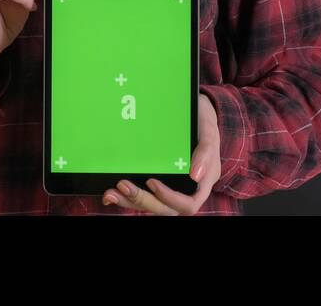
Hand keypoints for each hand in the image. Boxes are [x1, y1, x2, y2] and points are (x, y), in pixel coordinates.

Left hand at [103, 93, 221, 214]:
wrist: (195, 113)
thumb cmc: (203, 124)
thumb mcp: (209, 133)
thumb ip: (206, 153)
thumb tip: (195, 176)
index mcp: (202, 184)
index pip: (188, 204)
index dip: (170, 199)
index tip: (152, 182)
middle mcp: (185, 190)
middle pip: (165, 208)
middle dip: (142, 200)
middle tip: (123, 185)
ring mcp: (170, 187)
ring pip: (151, 204)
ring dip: (130, 200)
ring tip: (111, 192)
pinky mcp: (157, 181)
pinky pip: (144, 195)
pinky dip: (127, 196)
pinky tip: (111, 192)